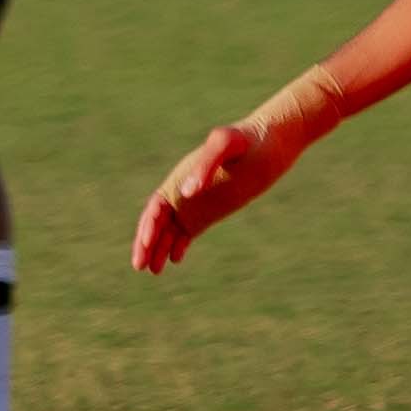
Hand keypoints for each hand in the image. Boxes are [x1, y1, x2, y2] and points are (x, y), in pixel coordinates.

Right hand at [132, 118, 301, 271]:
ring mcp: (197, 203)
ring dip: (159, 249)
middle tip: (139, 266)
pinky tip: (176, 259)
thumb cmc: (247, 139)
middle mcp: (184, 191)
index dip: (149, 226)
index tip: (148, 244)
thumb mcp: (227, 144)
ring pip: (170, 230)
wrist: (272, 140)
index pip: (157, 207)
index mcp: (181, 176)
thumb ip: (206, 163)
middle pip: (157, 221)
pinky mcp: (211, 211)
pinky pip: (189, 230)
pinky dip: (179, 244)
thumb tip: (187, 192)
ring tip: (154, 271)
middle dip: (146, 243)